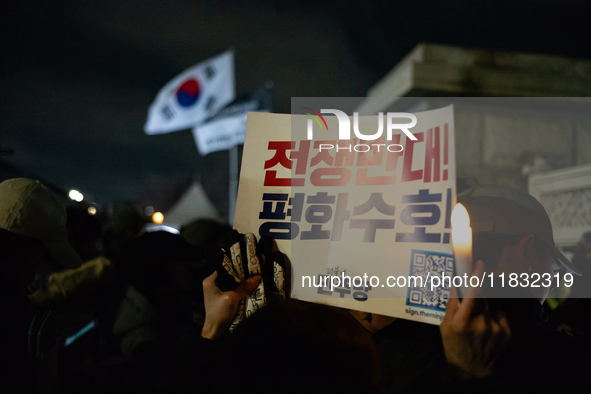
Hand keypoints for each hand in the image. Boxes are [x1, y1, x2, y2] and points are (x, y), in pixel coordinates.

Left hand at [201, 271, 260, 339]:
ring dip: (241, 282)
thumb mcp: (232, 298)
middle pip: (229, 274)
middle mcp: (212, 283)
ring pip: (231, 282)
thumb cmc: (220, 312)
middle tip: (253, 271)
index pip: (225, 267)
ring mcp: (216, 290)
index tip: (249, 264)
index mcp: (210, 280)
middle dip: (241, 274)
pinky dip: (239, 288)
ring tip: (253, 277)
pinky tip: (248, 287)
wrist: (215, 330)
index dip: (237, 266)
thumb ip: (244, 287)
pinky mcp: (220, 297)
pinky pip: (231, 288)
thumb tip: (258, 277)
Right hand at [440, 260, 511, 379]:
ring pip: (489, 307)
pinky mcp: (506, 332)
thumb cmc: (455, 347)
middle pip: (481, 297)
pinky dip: (493, 318)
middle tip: (469, 305)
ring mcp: (495, 328)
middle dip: (475, 295)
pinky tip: (487, 329)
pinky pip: (499, 315)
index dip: (476, 277)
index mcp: (462, 322)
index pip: (472, 294)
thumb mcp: (445, 327)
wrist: (474, 371)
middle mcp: (480, 323)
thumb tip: (455, 285)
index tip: (480, 264)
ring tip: (476, 325)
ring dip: (483, 310)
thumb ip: (451, 306)